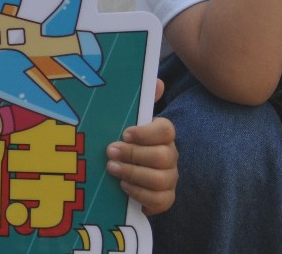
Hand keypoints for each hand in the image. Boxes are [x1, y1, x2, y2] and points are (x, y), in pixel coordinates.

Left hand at [105, 79, 177, 215]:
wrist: (122, 173)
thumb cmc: (126, 143)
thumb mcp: (127, 121)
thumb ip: (140, 102)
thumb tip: (156, 81)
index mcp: (163, 135)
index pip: (167, 130)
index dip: (147, 133)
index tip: (125, 133)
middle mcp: (171, 155)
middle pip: (162, 156)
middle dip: (133, 155)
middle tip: (110, 152)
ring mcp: (170, 178)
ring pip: (160, 179)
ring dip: (133, 174)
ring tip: (112, 169)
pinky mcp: (165, 198)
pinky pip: (160, 200)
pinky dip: (140, 194)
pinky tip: (124, 187)